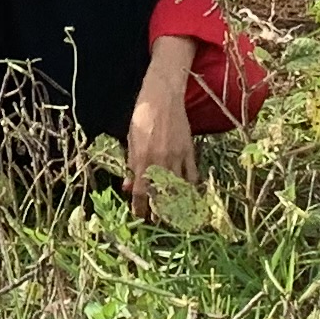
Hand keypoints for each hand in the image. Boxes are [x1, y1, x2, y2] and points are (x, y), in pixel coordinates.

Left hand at [123, 74, 195, 205]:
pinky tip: (187, 194)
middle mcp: (161, 161)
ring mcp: (177, 157)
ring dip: (174, 203)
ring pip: (178, 188)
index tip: (139, 218)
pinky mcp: (190, 151)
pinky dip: (189, 187)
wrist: (163, 97)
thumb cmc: (142, 116)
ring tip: (171, 214)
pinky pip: (192, 176)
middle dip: (158, 211)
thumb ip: (131, 164)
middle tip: (156, 220)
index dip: (140, 208)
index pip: (141, 192)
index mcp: (143, 158)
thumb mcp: (131, 140)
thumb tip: (128, 186)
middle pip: (161, 195)